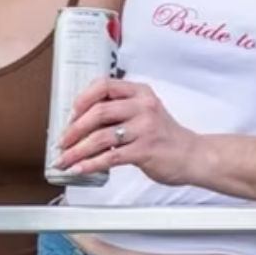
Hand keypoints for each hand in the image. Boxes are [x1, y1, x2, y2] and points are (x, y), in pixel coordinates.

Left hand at [54, 77, 204, 184]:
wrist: (192, 155)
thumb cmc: (165, 136)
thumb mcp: (145, 113)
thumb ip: (119, 111)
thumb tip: (81, 121)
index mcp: (140, 93)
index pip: (104, 85)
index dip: (82, 99)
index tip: (70, 113)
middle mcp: (143, 107)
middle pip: (99, 111)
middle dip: (74, 129)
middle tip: (62, 142)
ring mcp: (145, 128)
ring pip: (101, 136)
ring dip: (77, 150)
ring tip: (65, 159)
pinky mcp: (145, 150)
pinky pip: (110, 157)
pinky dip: (90, 164)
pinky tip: (79, 169)